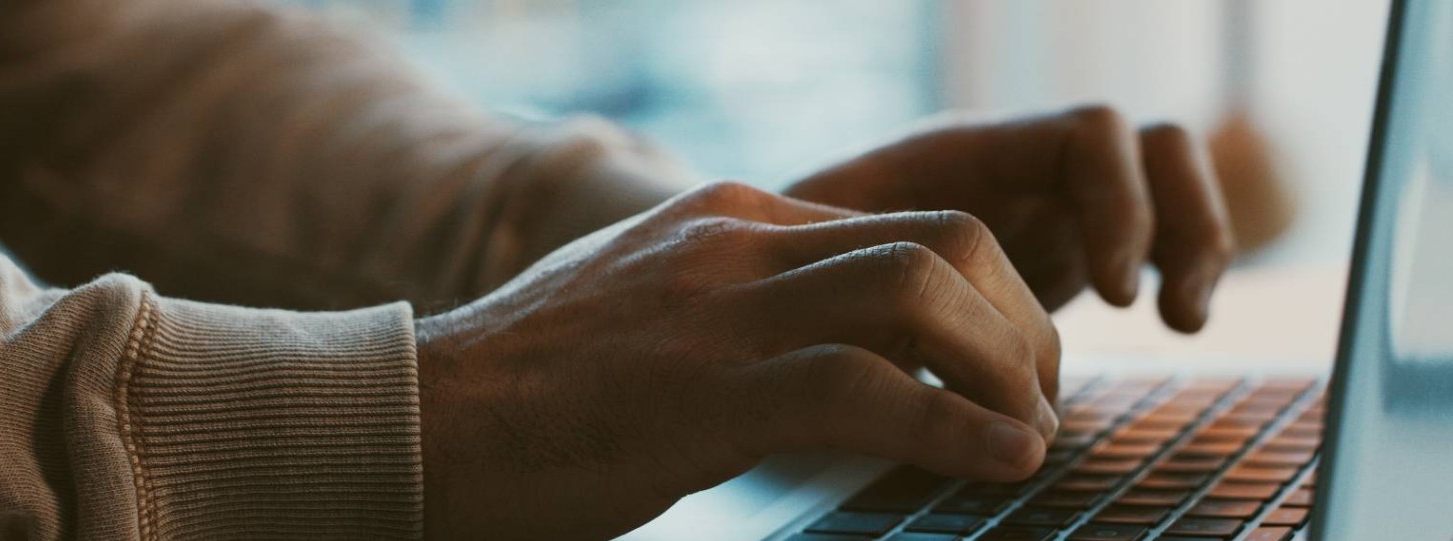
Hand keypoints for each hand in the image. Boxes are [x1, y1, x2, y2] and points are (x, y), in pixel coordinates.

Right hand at [416, 183, 1060, 539]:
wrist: (414, 419)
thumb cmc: (532, 393)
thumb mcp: (653, 316)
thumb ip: (743, 312)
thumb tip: (838, 361)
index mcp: (730, 218)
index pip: (911, 223)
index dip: (992, 295)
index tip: (1013, 369)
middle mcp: (737, 243)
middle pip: (944, 239)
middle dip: (1021, 322)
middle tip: (1038, 401)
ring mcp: (718, 310)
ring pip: (922, 293)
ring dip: (1007, 368)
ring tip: (1030, 435)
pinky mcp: (702, 393)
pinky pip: (867, 389)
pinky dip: (956, 426)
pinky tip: (999, 462)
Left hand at [786, 105, 1233, 332]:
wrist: (776, 275)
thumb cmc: (786, 265)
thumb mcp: (819, 262)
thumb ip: (866, 269)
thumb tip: (891, 308)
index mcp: (967, 153)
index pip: (1086, 135)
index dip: (1118, 205)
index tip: (1114, 294)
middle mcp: (1021, 164)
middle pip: (1149, 145)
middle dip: (1179, 220)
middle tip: (1155, 312)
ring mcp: (1049, 201)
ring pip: (1165, 180)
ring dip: (1196, 241)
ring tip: (1181, 320)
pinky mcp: (1064, 248)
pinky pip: (1155, 232)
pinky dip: (1179, 267)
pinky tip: (1170, 324)